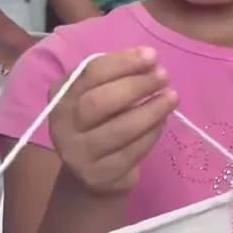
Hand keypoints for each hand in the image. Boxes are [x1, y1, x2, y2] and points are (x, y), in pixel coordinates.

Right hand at [50, 48, 177, 195]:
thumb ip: (115, 75)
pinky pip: (132, 152)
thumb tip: (147, 58)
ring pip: (119, 129)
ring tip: (172, 97)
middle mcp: (63, 126)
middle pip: (99, 102)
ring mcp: (79, 154)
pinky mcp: (100, 176)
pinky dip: (151, 134)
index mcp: (60, 97)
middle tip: (163, 77)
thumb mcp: (97, 95)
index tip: (151, 56)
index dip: (123, 63)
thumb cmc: (98, 124)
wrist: (89, 174)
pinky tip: (162, 122)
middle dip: (136, 86)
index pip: (90, 74)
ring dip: (151, 110)